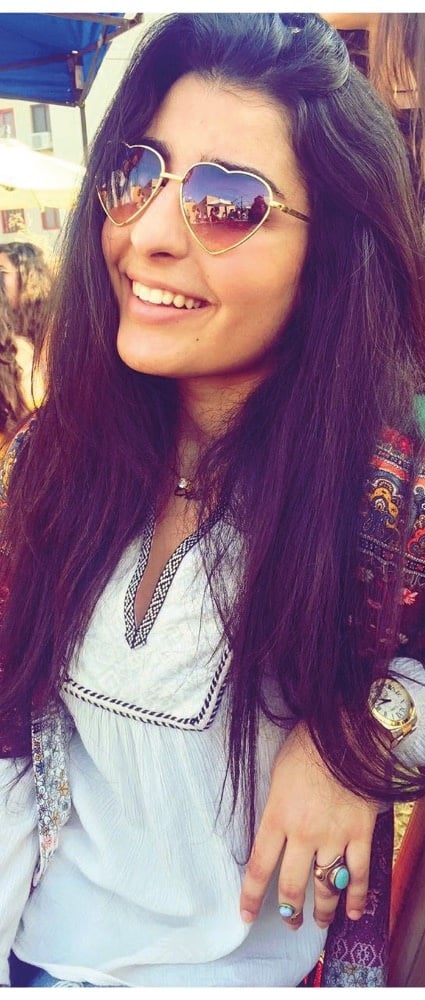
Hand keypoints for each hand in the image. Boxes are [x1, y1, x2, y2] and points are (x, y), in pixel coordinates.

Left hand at [240, 721, 378, 929]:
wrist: (345, 731)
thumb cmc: (307, 745)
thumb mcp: (277, 775)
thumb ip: (275, 809)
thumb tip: (274, 833)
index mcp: (277, 816)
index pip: (259, 867)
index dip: (251, 897)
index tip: (246, 916)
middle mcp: (303, 833)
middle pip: (292, 885)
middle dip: (290, 910)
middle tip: (291, 921)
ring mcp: (334, 835)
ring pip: (326, 886)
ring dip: (323, 909)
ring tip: (320, 921)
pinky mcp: (361, 832)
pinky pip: (359, 874)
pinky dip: (357, 897)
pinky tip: (353, 912)